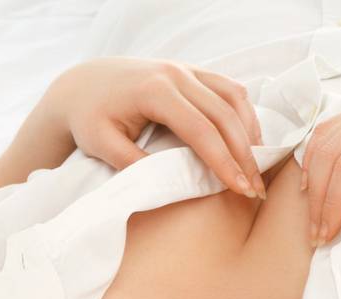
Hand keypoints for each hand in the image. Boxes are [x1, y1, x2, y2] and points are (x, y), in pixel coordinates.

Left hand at [41, 58, 267, 198]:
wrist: (83, 84)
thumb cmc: (90, 117)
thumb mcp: (102, 144)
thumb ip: (134, 163)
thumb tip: (170, 184)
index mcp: (155, 91)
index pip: (201, 130)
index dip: (224, 161)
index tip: (241, 189)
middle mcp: (175, 74)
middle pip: (224, 115)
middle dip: (245, 153)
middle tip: (256, 187)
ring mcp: (186, 68)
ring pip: (233, 97)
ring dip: (250, 132)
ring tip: (258, 165)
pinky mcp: (191, 70)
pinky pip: (227, 88)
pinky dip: (243, 113)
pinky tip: (249, 139)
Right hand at [300, 93, 340, 245]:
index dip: (334, 204)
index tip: (329, 235)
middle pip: (330, 154)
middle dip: (319, 197)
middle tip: (317, 232)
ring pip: (323, 140)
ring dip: (313, 177)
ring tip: (313, 211)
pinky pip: (331, 130)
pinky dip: (318, 157)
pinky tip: (316, 182)